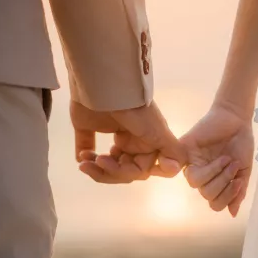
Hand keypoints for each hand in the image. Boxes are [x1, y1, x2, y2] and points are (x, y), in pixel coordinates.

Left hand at [70, 100, 186, 182]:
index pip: (138, 170)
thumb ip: (170, 150)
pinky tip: (81, 157)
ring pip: (105, 162)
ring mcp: (110, 131)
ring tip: (84, 163)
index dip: (127, 173)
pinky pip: (85, 146)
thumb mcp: (157, 131)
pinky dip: (83, 155)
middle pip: (121, 169)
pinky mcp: (88, 124)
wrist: (106, 84)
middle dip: (109, 171)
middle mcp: (130, 139)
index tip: (116, 167)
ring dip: (95, 167)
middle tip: (98, 162)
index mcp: (146, 142)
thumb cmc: (135, 109)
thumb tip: (176, 168)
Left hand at [180, 103, 253, 216]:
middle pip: (206, 194)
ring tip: (226, 158)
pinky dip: (199, 167)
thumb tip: (233, 214)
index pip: (215, 203)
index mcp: (215, 183)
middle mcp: (202, 176)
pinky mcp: (184, 150)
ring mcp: (192, 163)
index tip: (239, 180)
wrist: (237, 120)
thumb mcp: (244, 170)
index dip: (228, 196)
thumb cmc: (240, 145)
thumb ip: (239, 191)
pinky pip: (182, 166)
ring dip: (216, 172)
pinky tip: (219, 160)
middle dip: (224, 181)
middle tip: (233, 164)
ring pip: (195, 182)